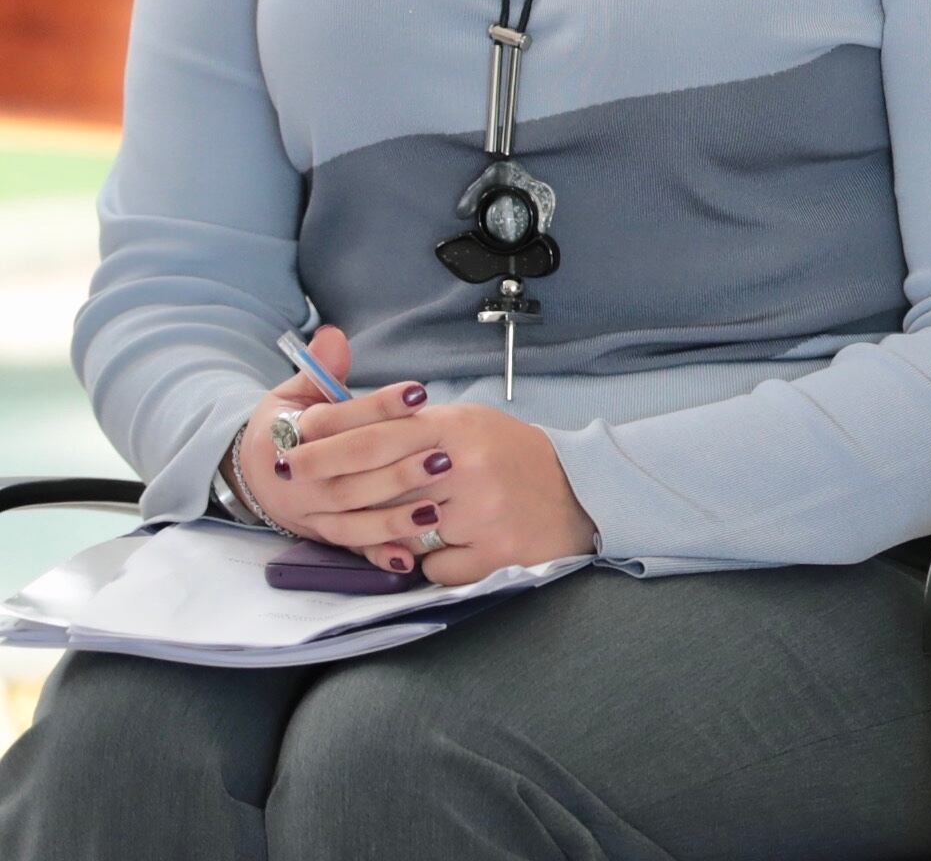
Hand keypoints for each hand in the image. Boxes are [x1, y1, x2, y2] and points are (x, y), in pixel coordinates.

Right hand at [227, 329, 430, 568]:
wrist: (254, 469)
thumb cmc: (288, 425)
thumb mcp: (295, 393)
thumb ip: (319, 370)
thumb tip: (332, 338)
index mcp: (290, 436)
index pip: (334, 421)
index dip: (377, 407)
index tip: (419, 394)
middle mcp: (298, 479)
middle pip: (346, 477)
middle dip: (395, 467)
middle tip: (442, 456)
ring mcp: (310, 511)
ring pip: (351, 518)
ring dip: (393, 516)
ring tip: (436, 506)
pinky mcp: (322, 533)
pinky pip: (350, 546)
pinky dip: (378, 552)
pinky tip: (409, 556)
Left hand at [280, 379, 596, 585]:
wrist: (582, 493)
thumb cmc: (513, 457)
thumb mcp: (469, 423)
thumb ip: (414, 423)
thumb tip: (340, 418)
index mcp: (461, 429)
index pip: (379, 430)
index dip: (327, 439)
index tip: (290, 445)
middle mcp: (468, 468)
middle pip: (378, 480)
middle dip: (328, 479)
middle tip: (292, 480)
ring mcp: (480, 514)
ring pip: (399, 529)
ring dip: (380, 528)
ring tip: (377, 520)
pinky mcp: (493, 555)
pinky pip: (433, 568)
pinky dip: (430, 563)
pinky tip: (445, 550)